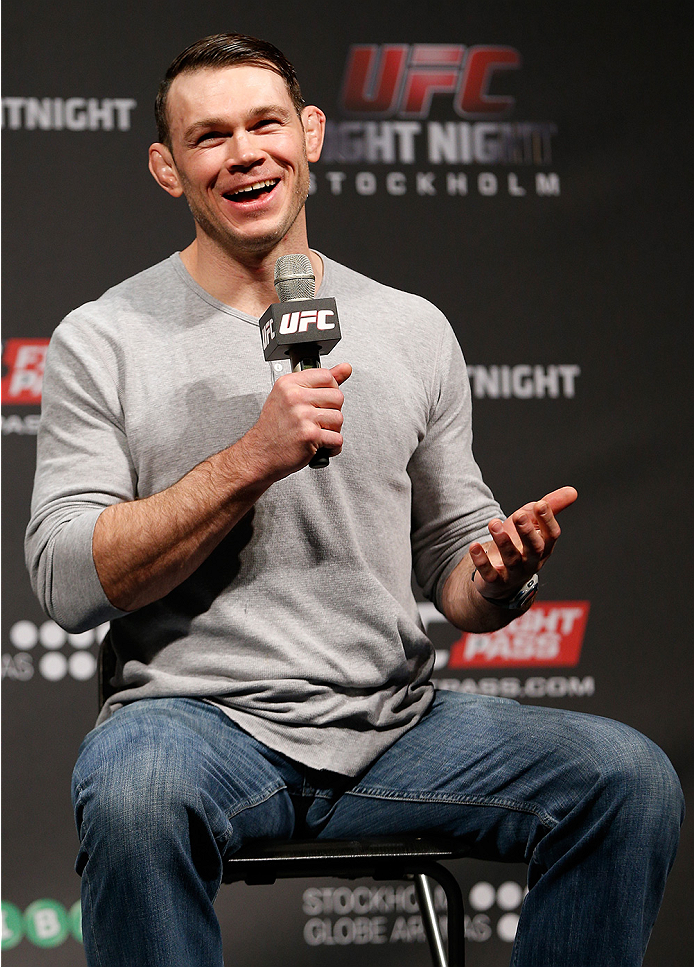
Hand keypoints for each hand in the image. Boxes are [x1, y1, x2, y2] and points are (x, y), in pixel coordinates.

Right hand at [244, 363, 351, 480]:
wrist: (260, 453)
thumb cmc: (274, 427)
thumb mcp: (290, 396)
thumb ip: (319, 381)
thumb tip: (345, 368)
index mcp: (289, 384)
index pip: (327, 376)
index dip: (331, 389)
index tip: (323, 400)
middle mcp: (295, 397)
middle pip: (337, 397)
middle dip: (332, 412)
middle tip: (318, 420)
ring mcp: (302, 416)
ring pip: (339, 418)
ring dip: (332, 430)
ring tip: (317, 433)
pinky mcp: (310, 435)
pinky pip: (337, 439)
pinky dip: (332, 447)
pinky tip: (320, 445)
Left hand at [470, 486, 577, 599]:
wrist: (501, 579)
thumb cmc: (520, 545)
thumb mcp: (533, 523)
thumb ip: (551, 507)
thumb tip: (573, 491)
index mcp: (544, 547)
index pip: (551, 535)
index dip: (547, 520)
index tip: (541, 504)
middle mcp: (532, 561)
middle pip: (534, 548)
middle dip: (527, 532)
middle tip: (518, 515)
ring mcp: (514, 573)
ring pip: (511, 558)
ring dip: (503, 541)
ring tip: (493, 524)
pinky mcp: (495, 581)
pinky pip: (489, 573)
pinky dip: (482, 561)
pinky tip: (474, 547)